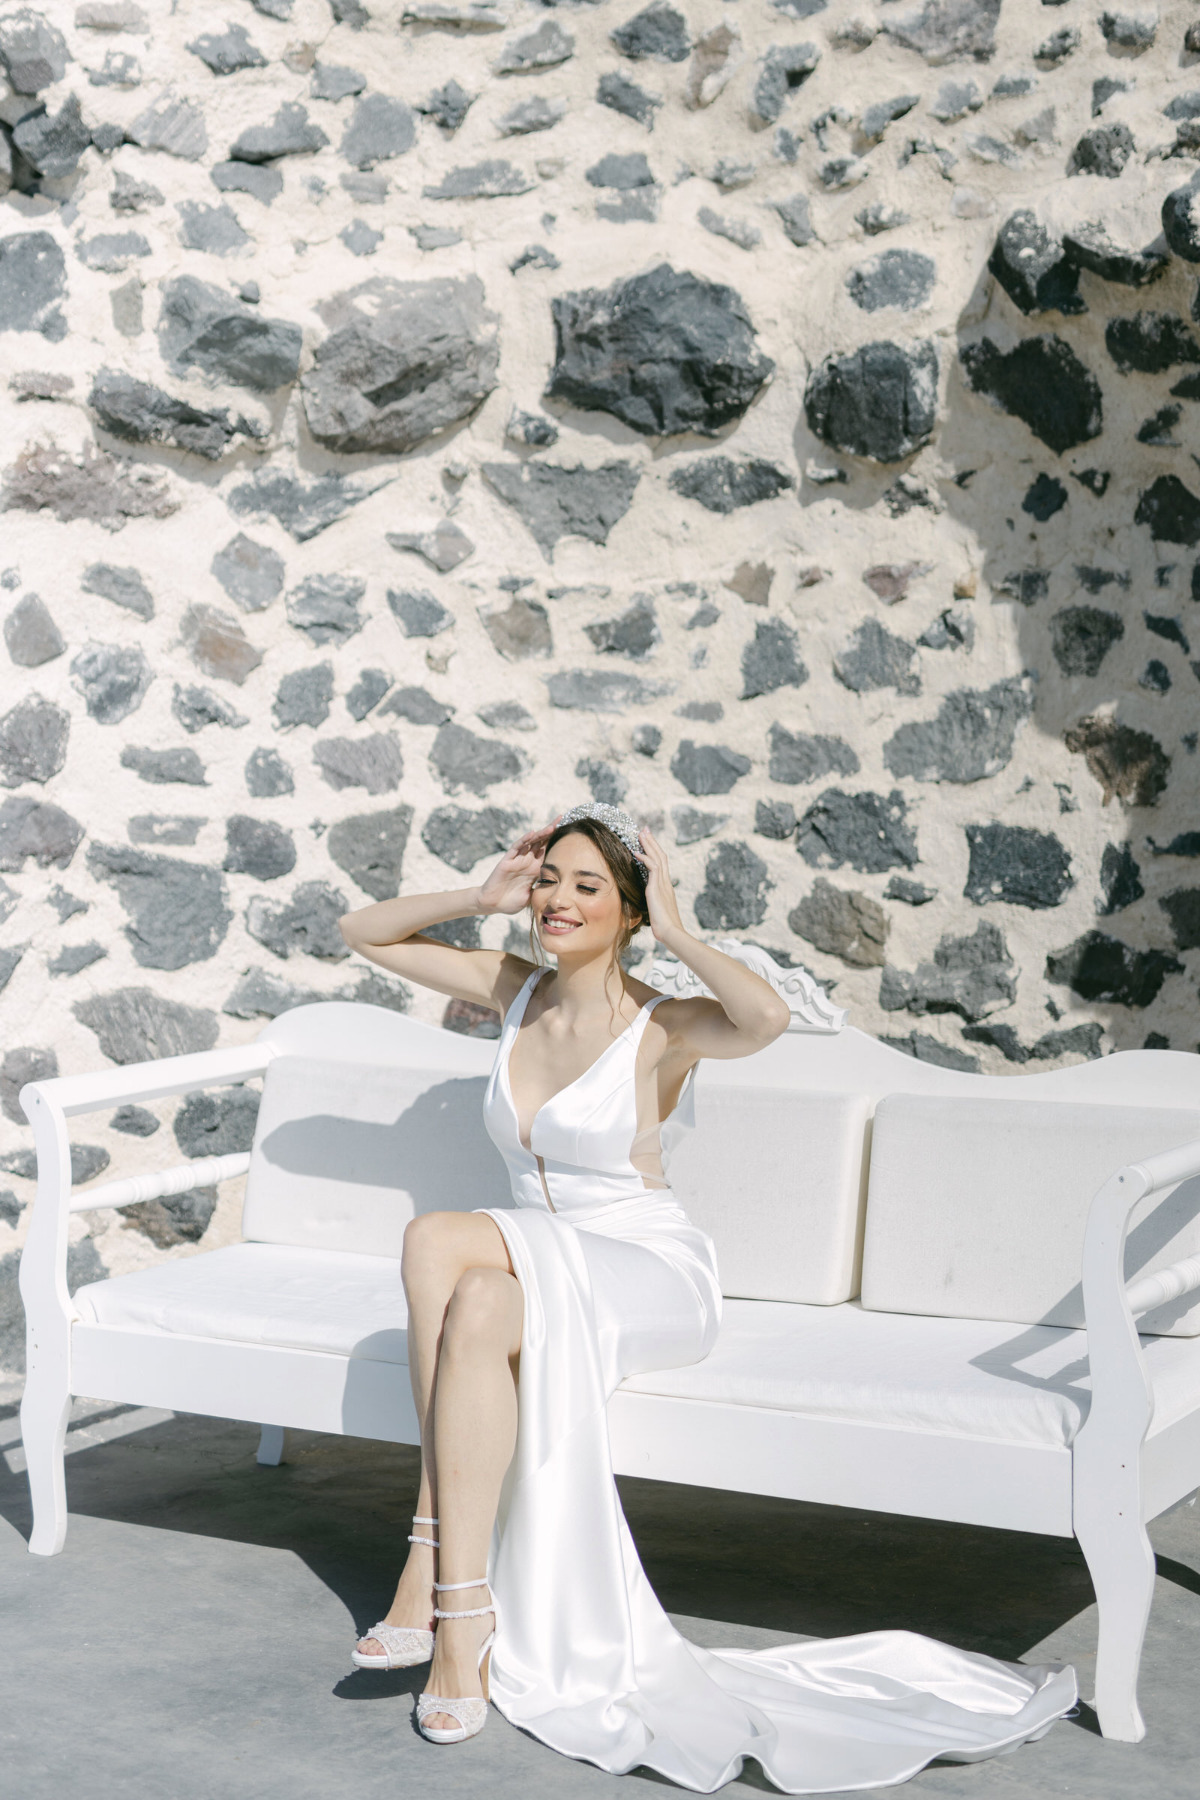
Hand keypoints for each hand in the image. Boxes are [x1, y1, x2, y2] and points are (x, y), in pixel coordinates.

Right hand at [477, 817, 561, 914]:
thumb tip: (559, 895)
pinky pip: (516, 848)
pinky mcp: (507, 861)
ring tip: (552, 826)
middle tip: (561, 819)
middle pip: (541, 842)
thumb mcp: (531, 897)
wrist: (493, 904)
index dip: (556, 842)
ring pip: (530, 842)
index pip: (548, 852)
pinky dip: (524, 840)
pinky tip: (532, 833)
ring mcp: (517, 860)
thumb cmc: (510, 902)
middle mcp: (527, 861)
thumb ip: (542, 893)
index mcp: (535, 869)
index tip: (568, 832)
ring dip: (540, 834)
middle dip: (550, 831)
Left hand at [636, 826, 685, 944]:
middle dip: (652, 842)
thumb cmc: (664, 927)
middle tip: (645, 829)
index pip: (661, 864)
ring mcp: (663, 883)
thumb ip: (653, 904)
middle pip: (661, 856)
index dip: (655, 851)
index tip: (648, 842)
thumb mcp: (657, 912)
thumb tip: (648, 905)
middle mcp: (666, 882)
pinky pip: (652, 867)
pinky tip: (636, 852)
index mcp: (666, 887)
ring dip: (649, 844)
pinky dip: (644, 858)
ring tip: (641, 833)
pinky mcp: (657, 887)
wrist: (670, 932)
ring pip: (657, 857)